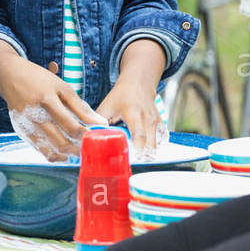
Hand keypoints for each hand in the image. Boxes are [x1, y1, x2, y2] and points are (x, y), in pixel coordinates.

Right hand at [0, 54, 106, 161]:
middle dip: (78, 148)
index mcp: (47, 100)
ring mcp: (26, 126)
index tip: (96, 137)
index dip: (85, 135)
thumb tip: (100, 122)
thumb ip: (81, 107)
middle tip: (90, 148)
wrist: (10, 77)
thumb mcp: (63, 88)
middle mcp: (34, 116)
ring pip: (50, 150)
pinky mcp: (21, 132)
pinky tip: (65, 152)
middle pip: (60, 142)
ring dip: (68, 154)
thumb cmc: (40, 81)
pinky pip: (40, 150)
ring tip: (80, 151)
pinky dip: (55, 154)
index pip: (70, 126)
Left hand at [96, 39, 165, 158]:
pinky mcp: (161, 125)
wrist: (139, 84)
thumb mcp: (107, 106)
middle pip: (150, 145)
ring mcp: (156, 122)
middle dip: (142, 158)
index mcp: (134, 114)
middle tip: (131, 166)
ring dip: (148, 155)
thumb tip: (88, 138)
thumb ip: (98, 122)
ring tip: (137, 162)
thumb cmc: (120, 96)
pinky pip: (161, 141)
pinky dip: (153, 149)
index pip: (139, 136)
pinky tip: (145, 154)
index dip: (136, 151)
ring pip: (157, 145)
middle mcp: (148, 119)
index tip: (129, 161)